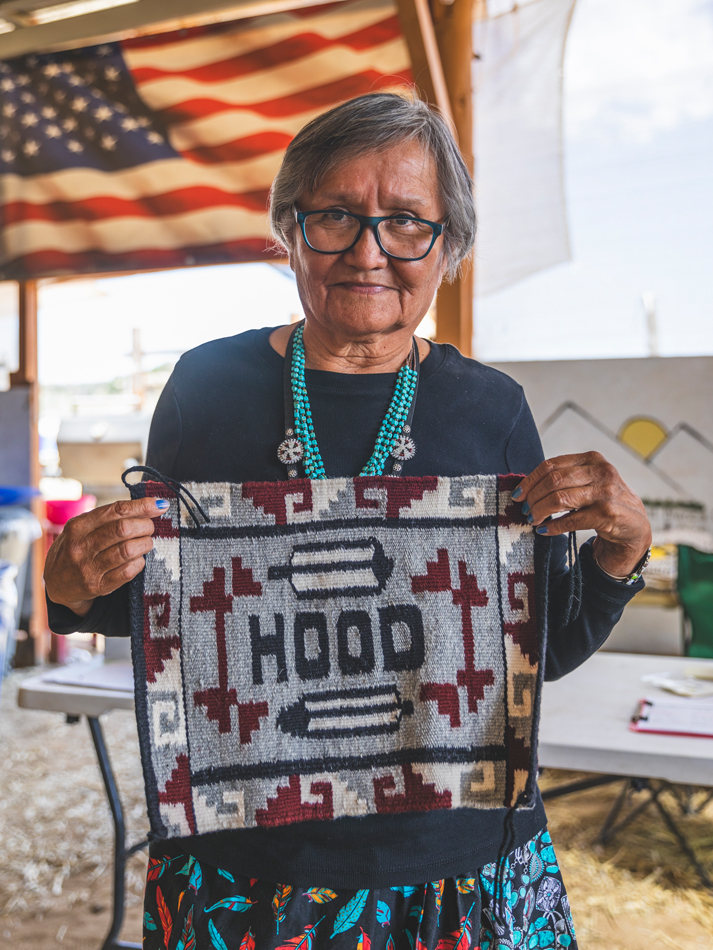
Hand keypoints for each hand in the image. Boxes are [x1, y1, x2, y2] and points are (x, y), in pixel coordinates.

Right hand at [44, 497, 169, 616]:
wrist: (57, 583)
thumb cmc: (77, 548)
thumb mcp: (83, 528)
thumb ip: (109, 517)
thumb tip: (148, 504)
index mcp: (78, 526)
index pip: (116, 511)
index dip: (142, 506)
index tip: (160, 505)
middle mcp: (81, 546)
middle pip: (123, 529)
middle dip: (145, 526)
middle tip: (149, 528)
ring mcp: (88, 567)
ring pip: (127, 550)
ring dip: (145, 544)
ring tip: (146, 542)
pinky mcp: (97, 586)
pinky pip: (127, 572)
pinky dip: (139, 563)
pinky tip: (138, 559)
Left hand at [512, 451, 651, 576]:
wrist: (635, 525)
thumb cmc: (604, 501)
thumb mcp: (589, 481)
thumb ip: (565, 478)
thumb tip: (526, 487)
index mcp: (592, 459)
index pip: (552, 465)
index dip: (530, 480)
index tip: (517, 494)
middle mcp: (601, 472)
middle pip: (553, 481)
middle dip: (533, 497)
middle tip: (525, 510)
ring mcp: (606, 493)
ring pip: (560, 499)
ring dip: (540, 511)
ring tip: (533, 520)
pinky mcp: (607, 515)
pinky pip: (571, 520)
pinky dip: (553, 526)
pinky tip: (544, 530)